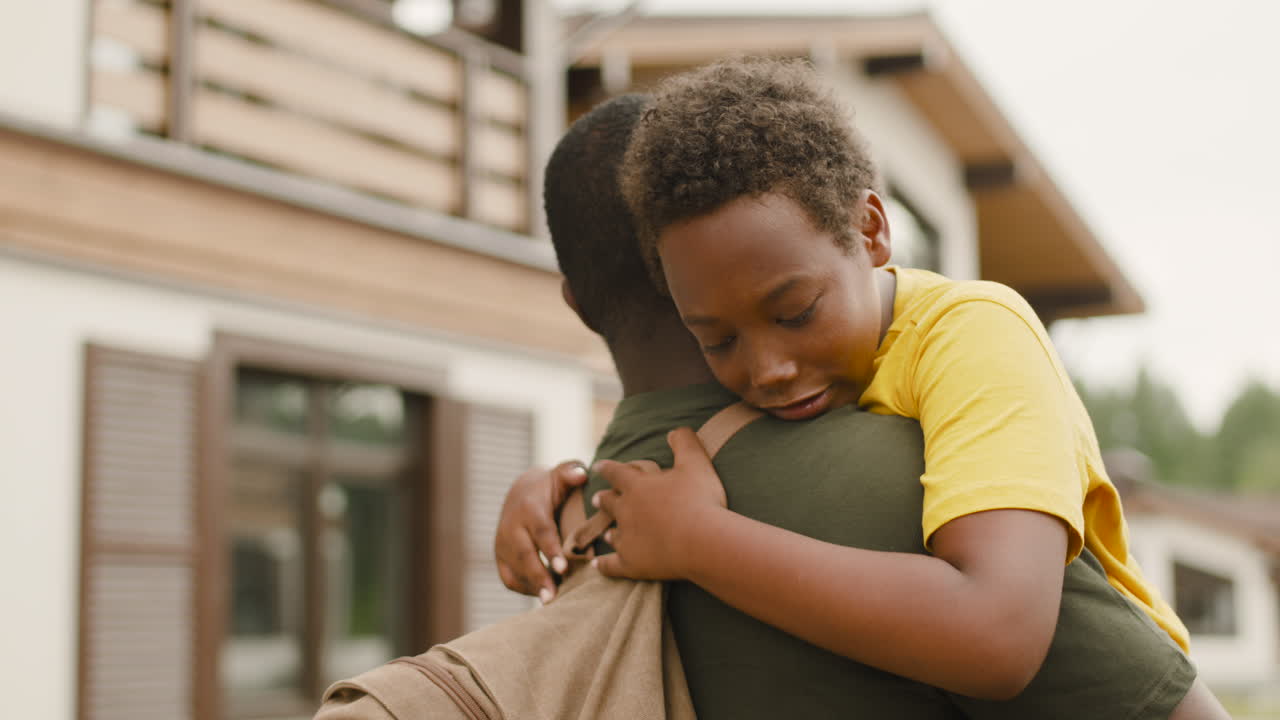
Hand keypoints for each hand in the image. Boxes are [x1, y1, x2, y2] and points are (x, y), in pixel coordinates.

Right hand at [494, 460, 587, 601]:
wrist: (521, 493)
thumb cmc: (549, 488)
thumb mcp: (560, 476)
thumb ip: (570, 473)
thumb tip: (580, 473)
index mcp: (529, 508)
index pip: (541, 531)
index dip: (551, 550)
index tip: (564, 568)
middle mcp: (511, 526)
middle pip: (524, 555)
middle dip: (539, 576)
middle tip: (554, 596)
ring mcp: (502, 543)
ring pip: (514, 569)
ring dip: (532, 586)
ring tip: (551, 601)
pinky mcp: (499, 557)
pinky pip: (508, 577)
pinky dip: (524, 588)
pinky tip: (543, 594)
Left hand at [592, 428, 727, 580]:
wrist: (703, 542)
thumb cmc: (701, 499)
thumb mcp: (696, 462)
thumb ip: (684, 442)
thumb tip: (674, 431)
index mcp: (637, 486)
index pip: (616, 472)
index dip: (607, 468)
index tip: (598, 466)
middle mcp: (626, 511)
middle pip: (608, 502)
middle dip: (603, 499)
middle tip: (597, 498)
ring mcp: (627, 539)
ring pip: (611, 533)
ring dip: (608, 530)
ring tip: (605, 531)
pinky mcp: (632, 564)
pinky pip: (611, 565)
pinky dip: (603, 565)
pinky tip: (597, 565)